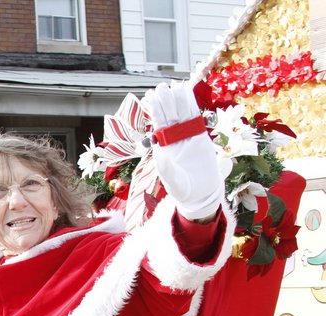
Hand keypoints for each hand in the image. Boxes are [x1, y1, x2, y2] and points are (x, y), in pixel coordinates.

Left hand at [143, 81, 222, 220]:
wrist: (201, 193)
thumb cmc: (184, 190)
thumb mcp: (173, 182)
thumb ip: (166, 170)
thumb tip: (158, 155)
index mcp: (163, 147)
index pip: (158, 125)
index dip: (155, 111)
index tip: (151, 98)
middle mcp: (173, 139)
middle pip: (169, 116)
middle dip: (164, 102)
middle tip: (161, 87)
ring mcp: (186, 136)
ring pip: (181, 114)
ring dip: (177, 101)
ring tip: (174, 86)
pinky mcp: (199, 136)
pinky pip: (195, 118)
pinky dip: (191, 106)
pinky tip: (188, 95)